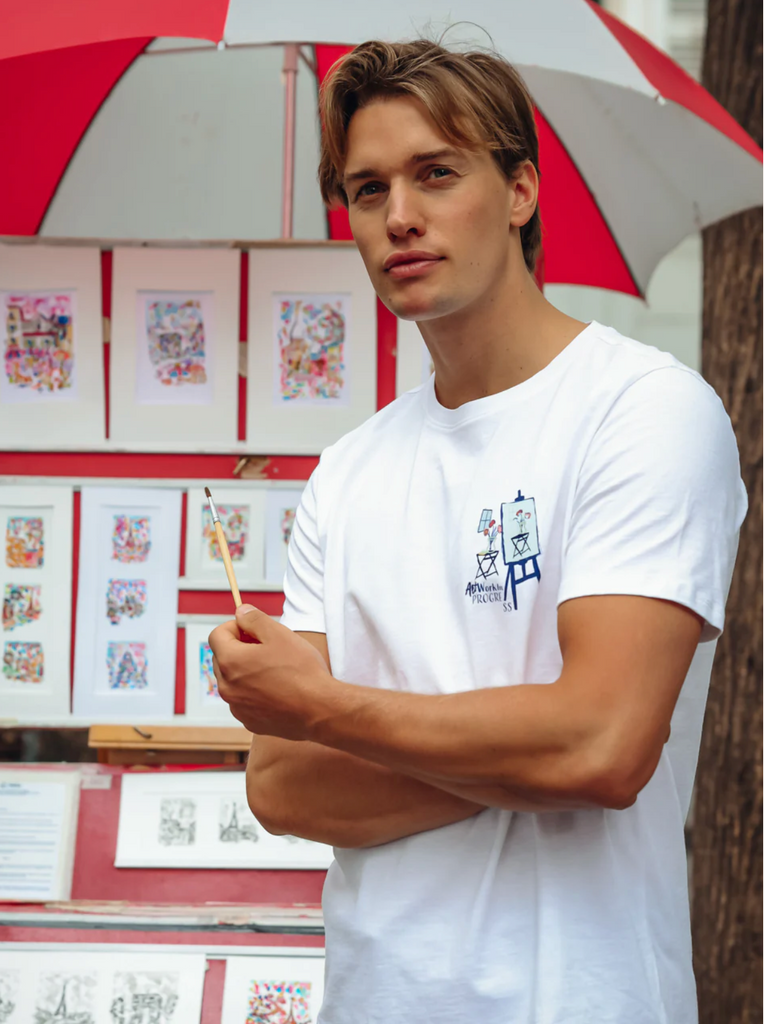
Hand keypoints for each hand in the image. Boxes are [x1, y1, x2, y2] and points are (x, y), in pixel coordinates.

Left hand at [208, 605, 332, 738]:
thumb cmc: (301, 672)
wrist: (319, 709)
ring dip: (245, 671)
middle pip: (222, 658)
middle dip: (239, 648)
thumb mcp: (279, 634)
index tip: (252, 629)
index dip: (234, 627)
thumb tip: (240, 612)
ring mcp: (237, 707)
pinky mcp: (249, 721)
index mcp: (230, 661)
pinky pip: (244, 700)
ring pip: (232, 680)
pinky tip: (276, 689)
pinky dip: (253, 692)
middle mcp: (227, 687)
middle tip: (266, 647)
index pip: (217, 635)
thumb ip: (254, 619)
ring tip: (273, 669)